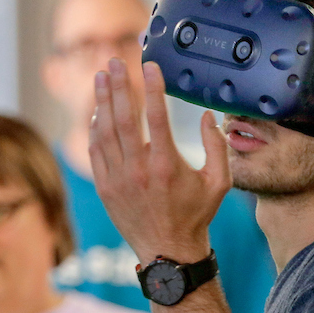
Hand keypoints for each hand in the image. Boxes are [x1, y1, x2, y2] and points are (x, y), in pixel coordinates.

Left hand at [88, 58, 231, 262]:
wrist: (168, 251)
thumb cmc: (196, 215)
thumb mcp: (219, 182)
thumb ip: (217, 147)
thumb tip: (207, 116)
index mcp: (167, 165)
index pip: (157, 116)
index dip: (151, 87)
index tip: (148, 65)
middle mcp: (139, 170)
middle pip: (123, 117)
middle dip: (117, 85)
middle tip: (113, 61)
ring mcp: (118, 179)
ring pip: (104, 131)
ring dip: (102, 101)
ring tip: (100, 77)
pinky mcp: (105, 187)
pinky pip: (95, 150)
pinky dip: (94, 128)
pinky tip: (98, 111)